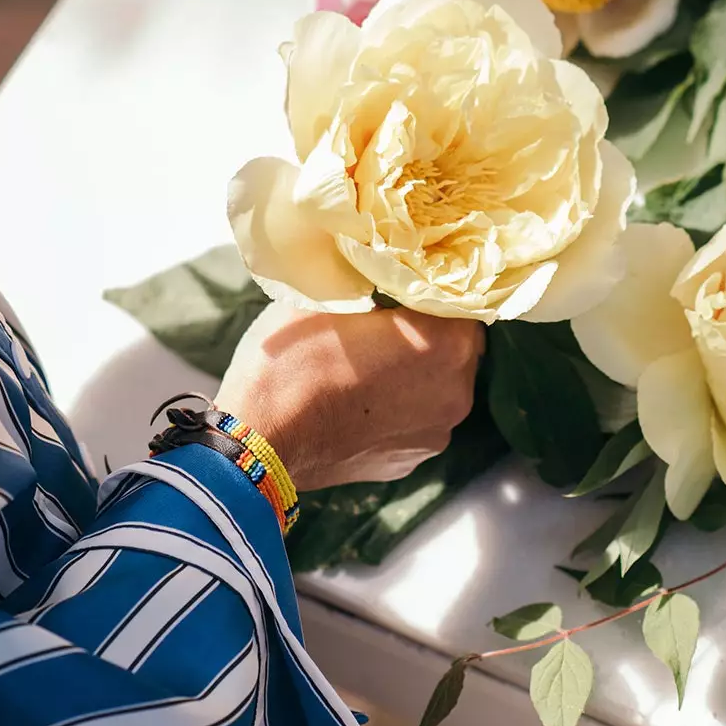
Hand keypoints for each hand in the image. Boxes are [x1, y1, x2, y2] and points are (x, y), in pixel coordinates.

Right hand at [216, 302, 481, 491]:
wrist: (262, 442)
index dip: (437, 285)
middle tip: (389, 316)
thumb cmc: (293, 360)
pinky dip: (400, 404)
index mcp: (444, 342)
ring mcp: (435, 433)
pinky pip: (416, 418)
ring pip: (439, 384)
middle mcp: (455, 391)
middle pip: (458, 344)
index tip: (409, 277)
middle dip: (431, 328)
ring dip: (417, 369)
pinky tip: (361, 395)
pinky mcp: (410, 461)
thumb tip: (378, 264)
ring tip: (370, 359)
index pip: (464, 298)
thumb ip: (368, 279)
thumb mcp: (328, 295)